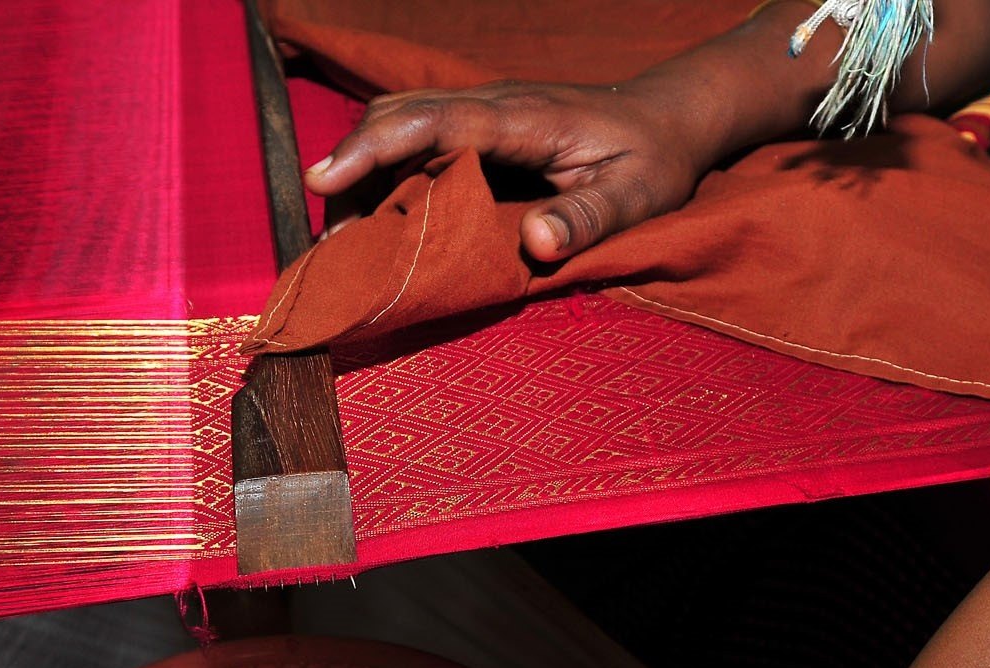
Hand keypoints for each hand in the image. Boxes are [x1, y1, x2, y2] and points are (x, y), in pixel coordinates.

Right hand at [304, 79, 723, 261]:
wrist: (666, 119)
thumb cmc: (651, 162)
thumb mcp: (636, 197)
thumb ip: (588, 220)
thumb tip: (537, 241)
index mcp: (523, 119)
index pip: (434, 123)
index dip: (375, 149)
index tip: (324, 180)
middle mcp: (491, 105)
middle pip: (399, 115)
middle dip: (350, 164)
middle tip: (323, 235)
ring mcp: (481, 112)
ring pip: (399, 120)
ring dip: (361, 168)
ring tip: (338, 235)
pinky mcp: (477, 127)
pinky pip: (415, 134)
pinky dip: (382, 168)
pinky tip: (372, 215)